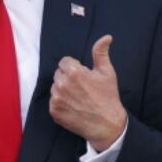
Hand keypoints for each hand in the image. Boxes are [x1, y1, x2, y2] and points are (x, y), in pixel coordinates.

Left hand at [49, 35, 126, 151]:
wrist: (107, 124)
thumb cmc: (108, 97)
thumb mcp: (107, 73)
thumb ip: (101, 52)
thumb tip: (106, 37)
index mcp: (74, 72)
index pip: (65, 62)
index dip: (75, 68)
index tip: (84, 77)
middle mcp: (62, 84)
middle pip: (59, 74)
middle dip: (68, 78)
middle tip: (82, 88)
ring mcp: (56, 99)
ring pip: (55, 87)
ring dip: (63, 90)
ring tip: (78, 98)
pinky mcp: (54, 111)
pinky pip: (53, 101)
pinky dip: (61, 103)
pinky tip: (73, 106)